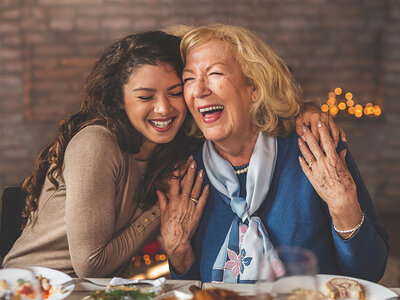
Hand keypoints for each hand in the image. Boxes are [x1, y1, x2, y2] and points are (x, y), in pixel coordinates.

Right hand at [157, 157, 208, 273]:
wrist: (177, 241)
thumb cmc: (168, 229)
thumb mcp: (163, 214)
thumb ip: (163, 200)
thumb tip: (159, 190)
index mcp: (173, 202)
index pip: (175, 183)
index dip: (177, 172)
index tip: (179, 164)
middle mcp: (182, 203)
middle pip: (187, 184)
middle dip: (190, 172)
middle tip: (192, 162)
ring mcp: (191, 207)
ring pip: (196, 190)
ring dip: (199, 179)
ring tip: (201, 170)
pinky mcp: (198, 213)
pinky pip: (203, 201)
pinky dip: (205, 193)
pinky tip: (207, 186)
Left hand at [296, 103, 345, 146]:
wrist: (307, 106)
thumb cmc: (301, 115)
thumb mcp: (297, 121)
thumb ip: (300, 130)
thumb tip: (305, 139)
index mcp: (315, 117)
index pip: (316, 133)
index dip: (315, 143)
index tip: (315, 151)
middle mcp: (324, 117)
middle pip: (326, 133)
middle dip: (325, 143)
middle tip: (324, 153)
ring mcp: (329, 118)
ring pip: (334, 130)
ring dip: (334, 140)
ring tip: (334, 148)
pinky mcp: (332, 120)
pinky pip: (338, 127)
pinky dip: (341, 134)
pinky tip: (343, 140)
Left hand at [297, 121, 362, 237]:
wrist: (341, 200)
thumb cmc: (347, 185)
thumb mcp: (346, 170)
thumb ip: (342, 158)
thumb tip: (341, 149)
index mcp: (333, 159)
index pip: (327, 141)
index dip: (323, 131)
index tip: (319, 122)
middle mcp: (324, 163)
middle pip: (314, 146)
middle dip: (308, 135)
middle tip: (303, 127)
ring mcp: (316, 170)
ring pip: (307, 155)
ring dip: (302, 146)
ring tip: (298, 139)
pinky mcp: (312, 178)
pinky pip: (305, 168)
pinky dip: (302, 161)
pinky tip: (299, 156)